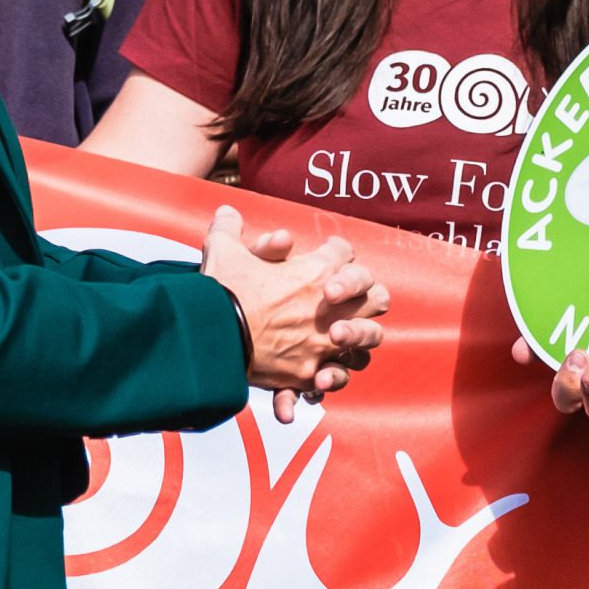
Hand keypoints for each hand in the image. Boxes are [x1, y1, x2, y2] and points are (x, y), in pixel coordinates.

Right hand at [201, 205, 384, 412]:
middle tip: (342, 298)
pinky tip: (318, 373)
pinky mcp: (308, 372)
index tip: (324, 254)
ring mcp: (323, 343)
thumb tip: (228, 212)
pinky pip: (337, 375)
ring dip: (357, 336)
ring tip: (337, 336)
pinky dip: (331, 375)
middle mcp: (330, 308)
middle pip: (376, 296)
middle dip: (364, 296)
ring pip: (369, 338)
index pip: (344, 253)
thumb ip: (228, 229)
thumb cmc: (221, 291)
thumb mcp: (222, 250)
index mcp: (316, 271)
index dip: (334, 252)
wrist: (211, 339)